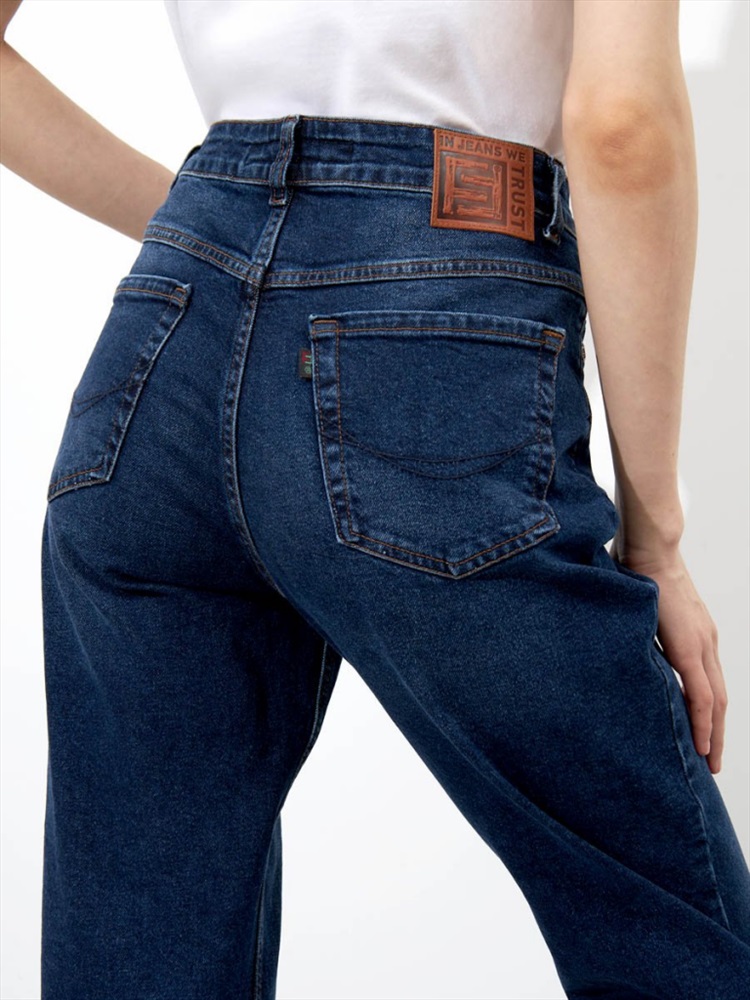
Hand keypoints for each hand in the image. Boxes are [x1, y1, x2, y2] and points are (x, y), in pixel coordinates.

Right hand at [610, 541, 727, 773]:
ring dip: (712, 734)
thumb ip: (641, 632)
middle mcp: (707, 643)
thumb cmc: (638, 571)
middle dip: (715, 733)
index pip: (708, 684)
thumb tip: (623, 647)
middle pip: (719, 699)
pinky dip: (702, 721)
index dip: (707, 713)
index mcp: (697, 635)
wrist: (650, 548)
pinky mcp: (690, 648)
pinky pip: (701, 695)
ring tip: (706, 760)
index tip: (700, 736)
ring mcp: (702, 645)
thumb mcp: (642, 611)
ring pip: (715, 702)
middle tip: (709, 762)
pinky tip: (700, 743)